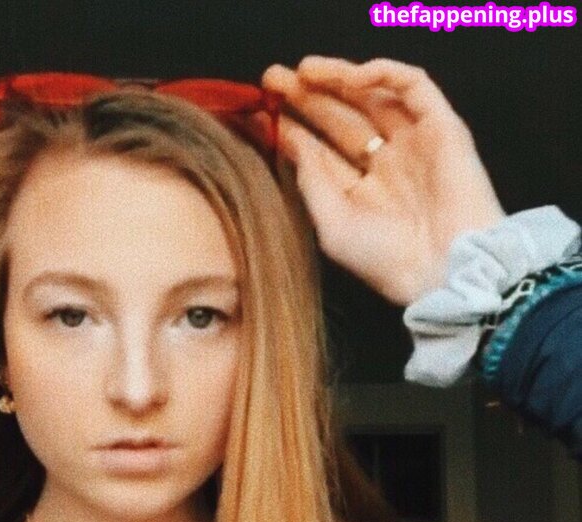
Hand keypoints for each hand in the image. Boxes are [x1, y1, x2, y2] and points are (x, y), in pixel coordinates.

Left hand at [261, 57, 505, 305]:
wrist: (442, 269)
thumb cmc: (385, 261)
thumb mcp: (332, 224)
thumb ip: (311, 181)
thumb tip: (291, 140)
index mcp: (361, 193)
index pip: (322, 150)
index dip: (293, 129)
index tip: (261, 111)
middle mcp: (387, 164)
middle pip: (343, 118)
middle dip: (309, 96)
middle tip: (273, 77)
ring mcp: (415, 143)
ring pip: (374, 96)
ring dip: (339, 78)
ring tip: (303, 70)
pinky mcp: (443, 127)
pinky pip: (413, 86)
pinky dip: (384, 75)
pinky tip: (350, 78)